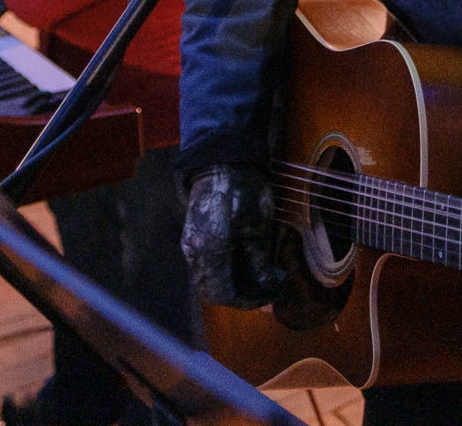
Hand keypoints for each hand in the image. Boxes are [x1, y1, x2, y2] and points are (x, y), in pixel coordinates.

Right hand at [181, 165, 283, 309]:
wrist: (221, 161)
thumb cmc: (244, 191)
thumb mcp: (259, 227)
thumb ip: (260, 261)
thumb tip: (268, 285)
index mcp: (212, 254)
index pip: (227, 295)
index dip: (251, 300)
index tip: (273, 291)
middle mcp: (194, 254)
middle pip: (213, 292)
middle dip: (242, 294)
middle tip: (267, 284)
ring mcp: (188, 245)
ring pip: (207, 280)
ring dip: (231, 283)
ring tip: (258, 272)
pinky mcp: (189, 236)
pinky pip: (203, 266)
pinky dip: (223, 271)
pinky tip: (243, 260)